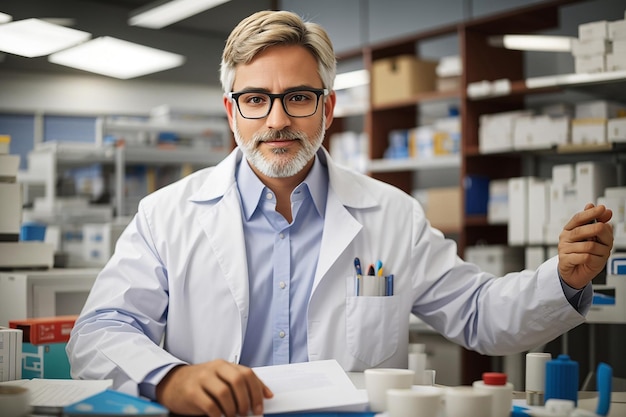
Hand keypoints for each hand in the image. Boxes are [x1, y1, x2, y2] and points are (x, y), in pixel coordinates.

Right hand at [156, 360, 272, 416]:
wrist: (171, 383)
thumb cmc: (200, 383)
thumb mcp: (221, 378)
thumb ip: (241, 383)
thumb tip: (266, 394)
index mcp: (224, 365)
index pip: (247, 373)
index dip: (257, 391)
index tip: (260, 406)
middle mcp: (214, 369)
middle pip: (238, 381)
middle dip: (246, 400)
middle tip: (247, 412)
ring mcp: (202, 379)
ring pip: (225, 393)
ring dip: (233, 409)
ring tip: (233, 416)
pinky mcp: (191, 392)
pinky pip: (210, 406)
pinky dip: (219, 415)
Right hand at [558, 203, 613, 288]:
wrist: (575, 273)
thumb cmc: (585, 255)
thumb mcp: (595, 239)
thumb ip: (599, 225)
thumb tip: (606, 213)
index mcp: (570, 229)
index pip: (579, 218)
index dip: (591, 213)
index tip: (602, 208)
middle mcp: (565, 237)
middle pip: (582, 230)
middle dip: (597, 231)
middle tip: (606, 235)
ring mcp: (564, 248)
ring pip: (588, 246)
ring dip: (600, 251)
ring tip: (600, 254)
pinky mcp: (565, 260)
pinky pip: (585, 257)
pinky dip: (594, 260)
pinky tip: (593, 260)